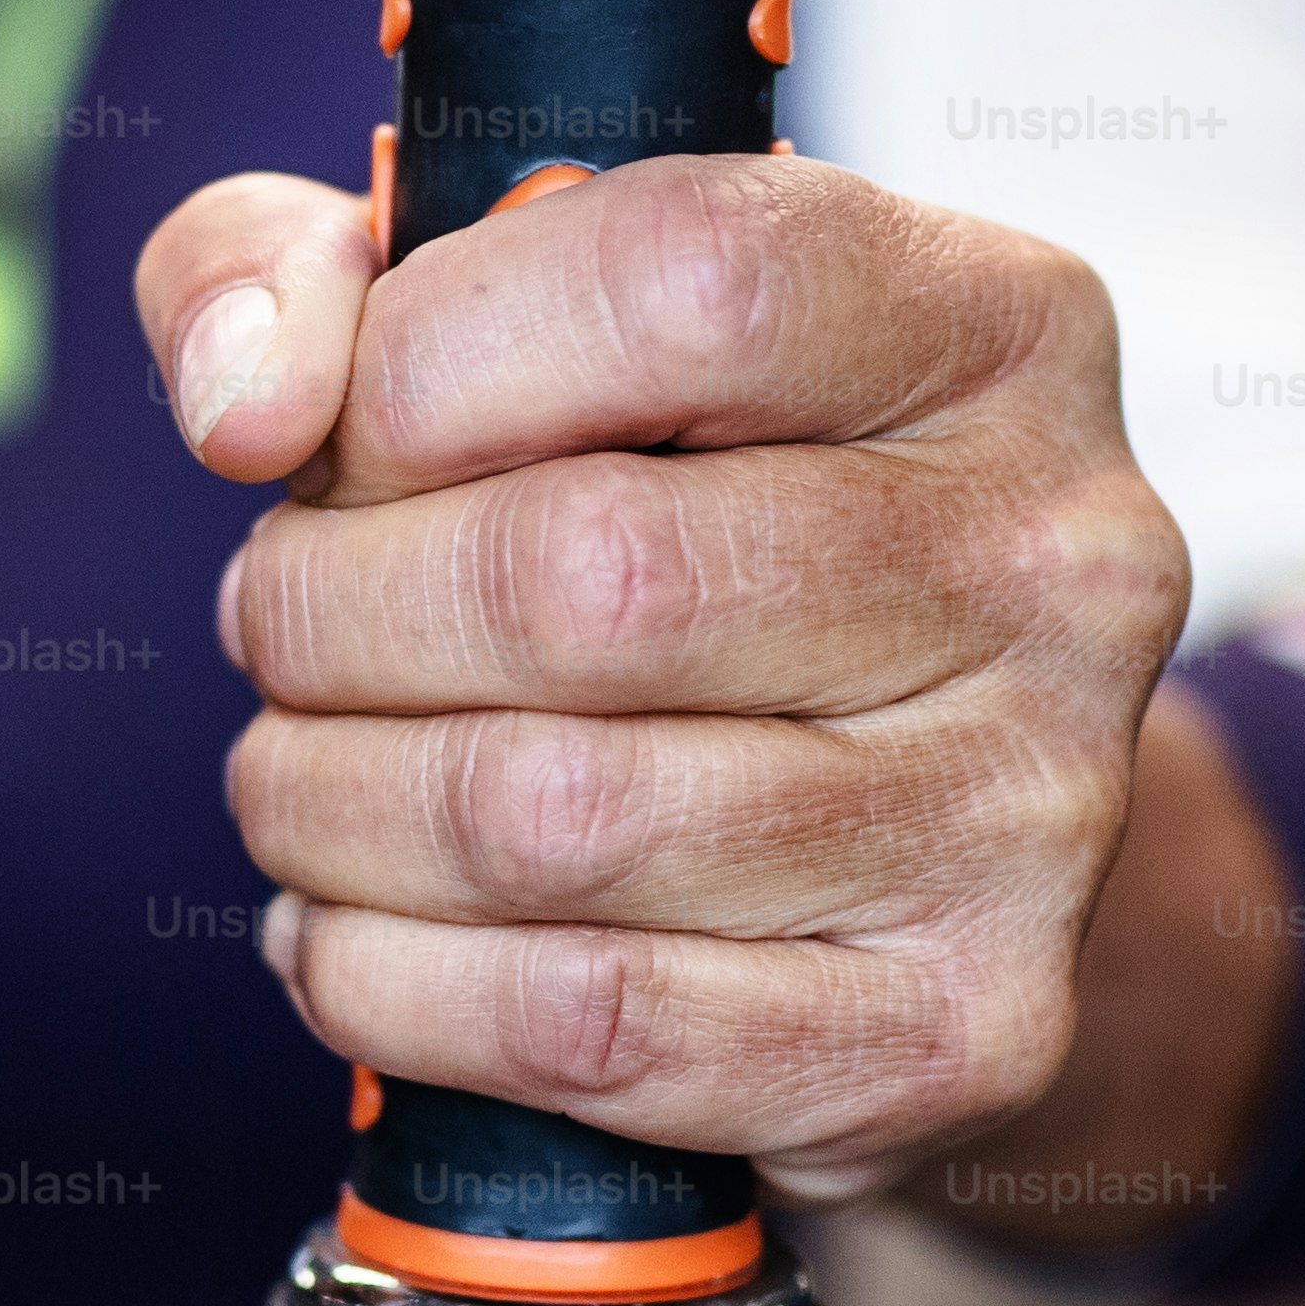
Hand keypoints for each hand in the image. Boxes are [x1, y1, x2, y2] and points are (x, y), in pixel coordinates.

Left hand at [133, 154, 1196, 1210]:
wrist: (891, 839)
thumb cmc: (669, 525)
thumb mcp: (499, 322)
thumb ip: (303, 272)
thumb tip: (244, 405)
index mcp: (986, 320)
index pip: (679, 280)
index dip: (429, 368)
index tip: (340, 441)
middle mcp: (1059, 555)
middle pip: (585, 574)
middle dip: (331, 613)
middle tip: (277, 628)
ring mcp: (1030, 812)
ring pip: (552, 818)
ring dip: (329, 805)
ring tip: (296, 774)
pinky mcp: (959, 1033)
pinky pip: (588, 1023)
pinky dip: (391, 982)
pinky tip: (345, 928)